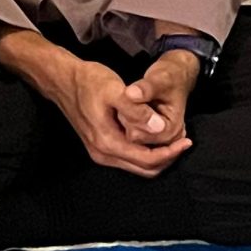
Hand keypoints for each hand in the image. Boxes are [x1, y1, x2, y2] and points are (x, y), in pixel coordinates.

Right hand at [50, 57, 191, 178]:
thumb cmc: (89, 81)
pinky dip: (145, 153)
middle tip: (184, 142)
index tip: (187, 141)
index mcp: (108, 142)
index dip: (171, 153)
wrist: (63, 80)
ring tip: (174, 140)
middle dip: (167, 158)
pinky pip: (129, 159)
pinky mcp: (99, 147)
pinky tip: (154, 137)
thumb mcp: (115, 89)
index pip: (148, 159)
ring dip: (158, 157)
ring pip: (137, 166)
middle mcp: (103, 154)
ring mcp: (100, 153)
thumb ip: (137, 110)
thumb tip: (158, 128)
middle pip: (145, 169)